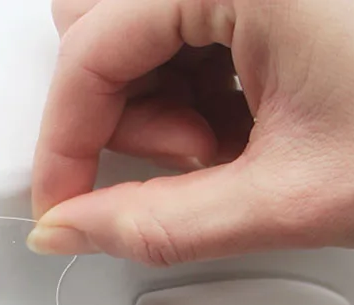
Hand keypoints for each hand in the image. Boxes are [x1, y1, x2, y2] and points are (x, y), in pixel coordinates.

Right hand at [27, 0, 353, 264]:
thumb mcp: (289, 193)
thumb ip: (157, 224)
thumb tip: (72, 231)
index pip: (88, 53)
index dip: (64, 145)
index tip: (63, 206)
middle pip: (100, 25)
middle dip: (121, 114)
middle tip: (187, 162)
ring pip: (138, 26)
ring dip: (163, 105)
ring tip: (235, 145)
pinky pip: (187, 25)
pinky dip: (198, 86)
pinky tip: (250, 119)